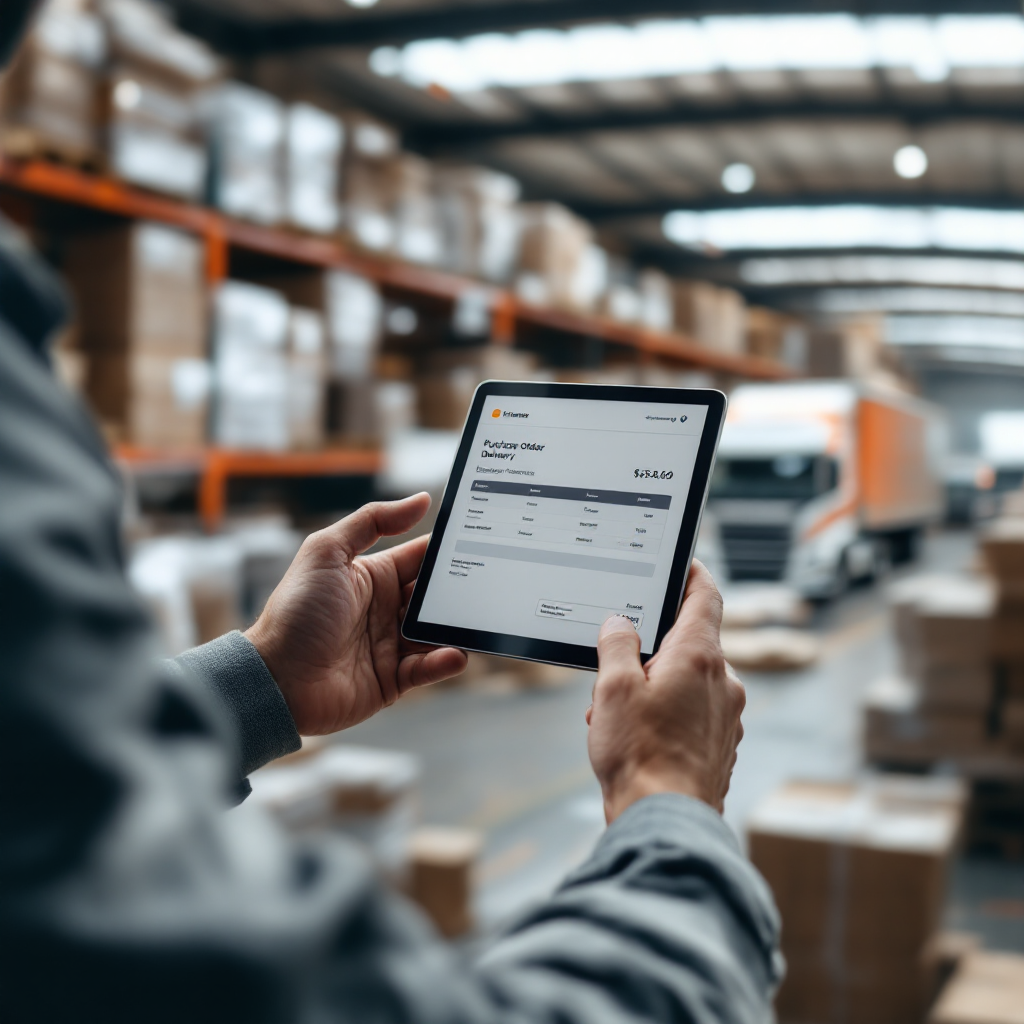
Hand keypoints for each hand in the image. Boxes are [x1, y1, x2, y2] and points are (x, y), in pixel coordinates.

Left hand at [245, 493, 466, 735]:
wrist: (275, 678)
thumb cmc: (295, 611)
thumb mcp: (326, 551)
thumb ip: (372, 521)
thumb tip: (419, 499)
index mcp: (374, 576)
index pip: (420, 558)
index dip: (447, 551)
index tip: (481, 540)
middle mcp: (386, 609)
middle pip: (436, 596)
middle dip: (460, 590)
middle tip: (491, 583)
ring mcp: (391, 645)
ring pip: (437, 632)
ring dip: (456, 628)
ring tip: (476, 621)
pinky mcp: (393, 680)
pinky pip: (427, 668)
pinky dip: (444, 661)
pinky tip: (454, 654)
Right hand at [586, 560, 744, 822]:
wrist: (665, 819)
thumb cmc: (641, 756)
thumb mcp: (613, 688)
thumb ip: (617, 645)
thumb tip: (620, 624)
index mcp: (699, 657)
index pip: (705, 596)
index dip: (692, 575)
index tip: (683, 564)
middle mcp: (722, 682)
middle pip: (691, 642)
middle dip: (652, 648)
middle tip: (618, 664)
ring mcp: (727, 716)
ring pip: (688, 681)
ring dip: (654, 686)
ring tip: (616, 713)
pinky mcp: (721, 744)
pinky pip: (692, 713)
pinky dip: (665, 714)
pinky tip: (635, 736)